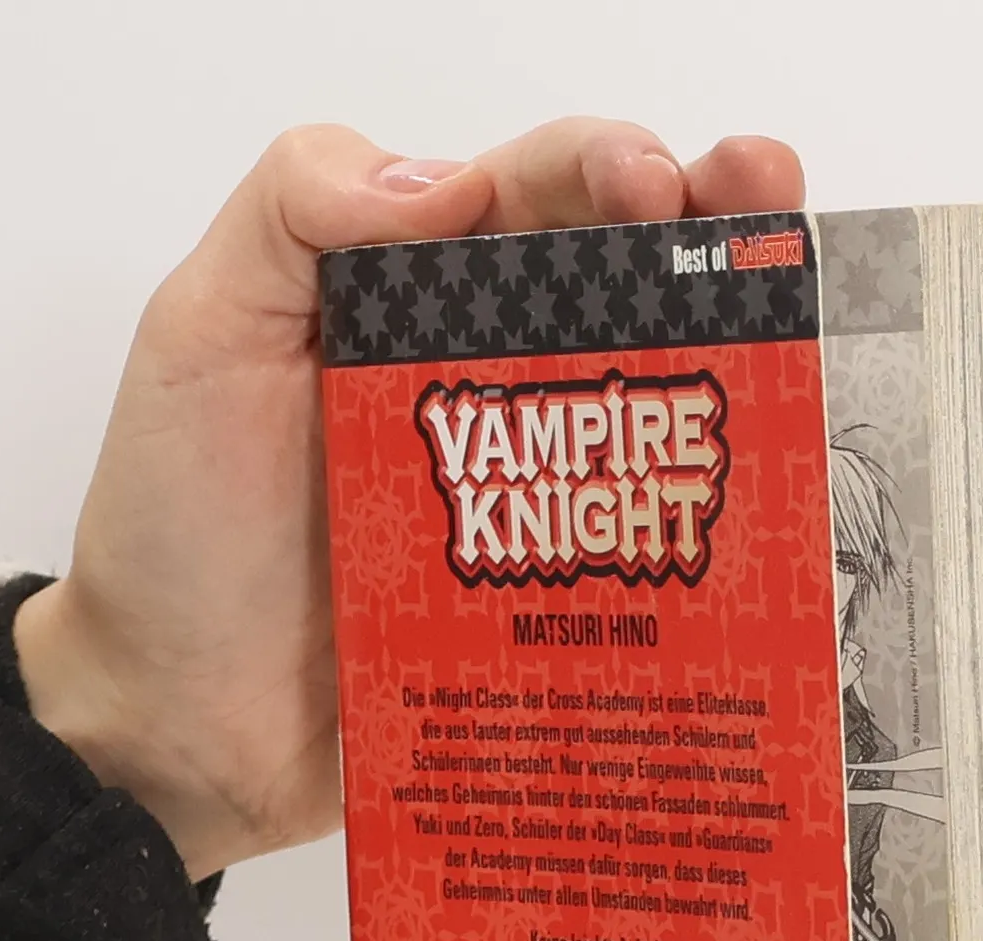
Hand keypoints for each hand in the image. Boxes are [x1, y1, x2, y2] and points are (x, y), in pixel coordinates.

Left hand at [14, 119, 805, 878]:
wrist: (174, 729)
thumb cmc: (175, 536)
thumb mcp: (199, 340)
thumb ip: (293, 217)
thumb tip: (450, 176)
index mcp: (413, 301)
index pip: (533, 198)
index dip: (608, 169)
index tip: (655, 182)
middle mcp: (491, 390)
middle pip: (626, 288)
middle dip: (717, 230)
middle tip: (772, 211)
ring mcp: (535, 507)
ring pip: (657, 417)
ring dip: (746, 365)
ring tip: (809, 339)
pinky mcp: (555, 611)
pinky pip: (648, 562)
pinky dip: (719, 534)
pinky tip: (778, 512)